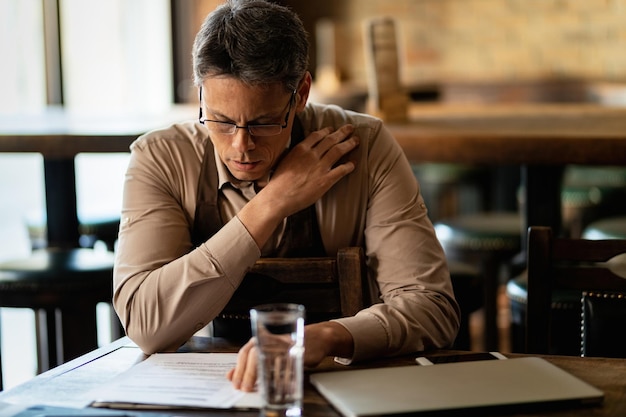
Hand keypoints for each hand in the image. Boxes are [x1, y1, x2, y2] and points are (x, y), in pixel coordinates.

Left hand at [226, 321, 353, 390]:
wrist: (316, 338)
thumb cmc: (290, 345)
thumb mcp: (269, 352)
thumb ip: (251, 363)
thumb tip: (232, 375)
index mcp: (262, 339)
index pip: (245, 352)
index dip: (238, 368)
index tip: (233, 381)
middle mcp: (272, 340)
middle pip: (254, 355)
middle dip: (247, 374)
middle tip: (244, 387)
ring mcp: (285, 345)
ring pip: (269, 361)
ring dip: (262, 377)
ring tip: (258, 389)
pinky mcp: (298, 352)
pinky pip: (287, 365)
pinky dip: (282, 378)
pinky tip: (278, 385)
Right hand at [237, 124, 358, 249]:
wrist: (279, 197)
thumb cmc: (278, 182)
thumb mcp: (284, 161)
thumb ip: (294, 154)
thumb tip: (299, 151)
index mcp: (300, 149)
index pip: (317, 135)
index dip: (327, 131)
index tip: (332, 129)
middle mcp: (312, 155)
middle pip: (331, 139)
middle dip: (342, 132)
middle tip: (350, 128)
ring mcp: (320, 167)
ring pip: (339, 150)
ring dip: (349, 144)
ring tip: (356, 141)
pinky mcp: (326, 180)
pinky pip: (341, 170)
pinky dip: (349, 166)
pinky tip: (354, 164)